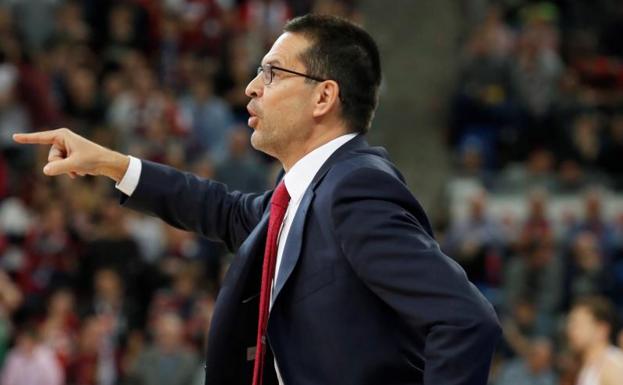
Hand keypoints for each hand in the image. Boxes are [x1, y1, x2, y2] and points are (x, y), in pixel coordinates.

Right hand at [12, 128, 129, 181]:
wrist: (107, 163)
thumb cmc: (93, 159)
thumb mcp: (75, 164)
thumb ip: (59, 167)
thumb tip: (45, 171)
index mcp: (62, 135)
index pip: (41, 137)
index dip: (27, 138)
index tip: (14, 137)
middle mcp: (62, 139)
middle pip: (50, 156)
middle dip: (60, 164)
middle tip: (75, 165)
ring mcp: (65, 148)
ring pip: (55, 163)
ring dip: (66, 169)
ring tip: (80, 168)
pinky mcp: (69, 155)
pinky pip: (61, 166)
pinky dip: (70, 170)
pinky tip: (81, 170)